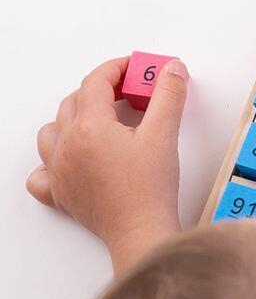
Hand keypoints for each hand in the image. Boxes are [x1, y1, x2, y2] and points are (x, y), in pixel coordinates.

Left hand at [26, 56, 189, 272]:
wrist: (140, 230)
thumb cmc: (149, 188)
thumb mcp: (165, 133)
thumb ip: (168, 95)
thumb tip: (170, 69)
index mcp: (89, 127)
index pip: (96, 82)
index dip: (117, 68)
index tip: (135, 68)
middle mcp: (67, 146)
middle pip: (75, 102)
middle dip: (101, 90)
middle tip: (129, 92)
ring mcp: (60, 171)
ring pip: (51, 131)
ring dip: (73, 118)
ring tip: (100, 121)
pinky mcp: (62, 194)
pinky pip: (41, 172)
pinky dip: (51, 161)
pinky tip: (72, 159)